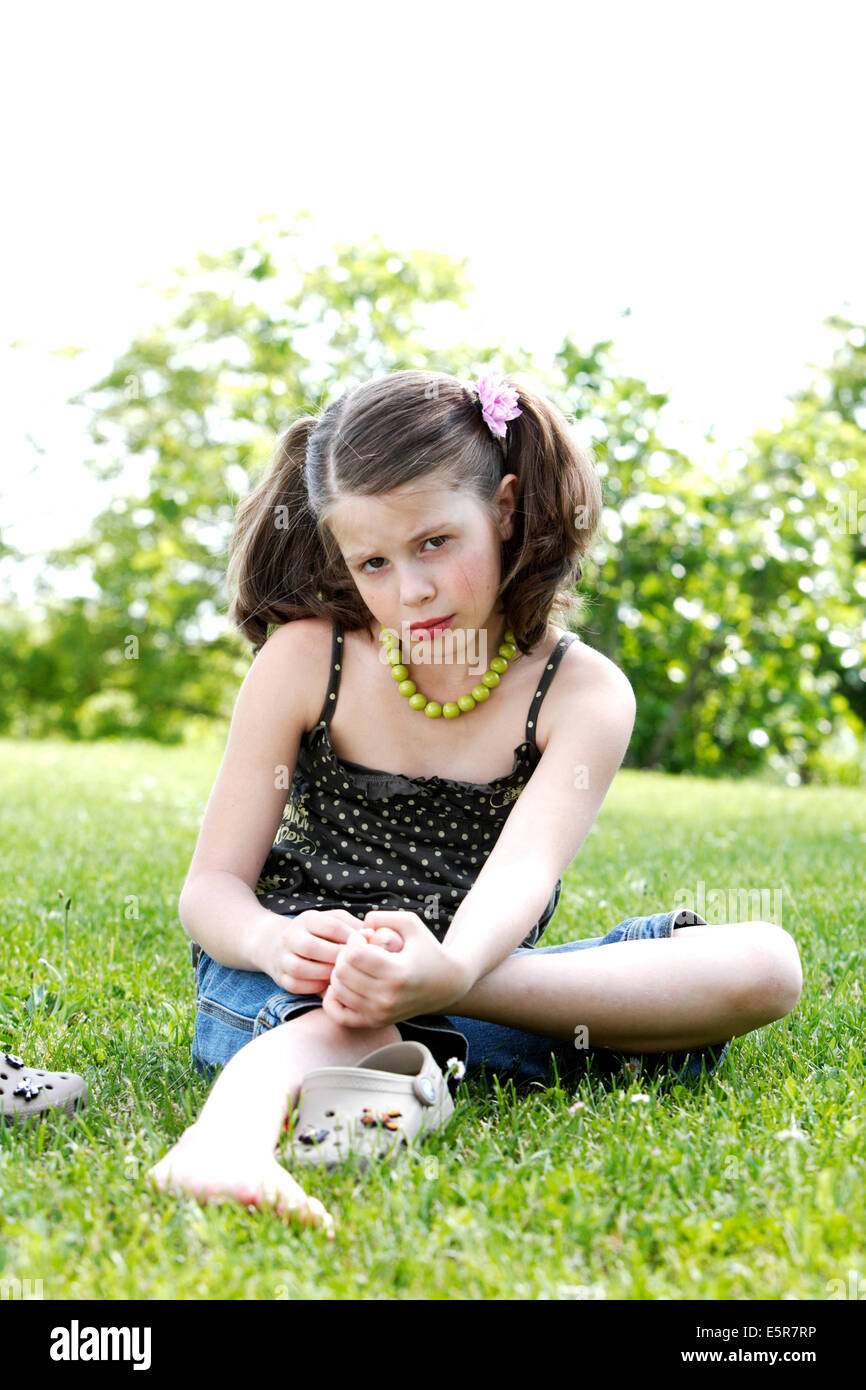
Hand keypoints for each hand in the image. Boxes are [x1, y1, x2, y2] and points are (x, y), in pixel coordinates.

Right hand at [254, 909, 366, 994]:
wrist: (281, 946)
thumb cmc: (320, 934)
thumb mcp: (334, 922)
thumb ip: (354, 927)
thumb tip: (372, 935)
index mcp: (307, 919)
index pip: (331, 926)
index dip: (350, 938)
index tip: (364, 946)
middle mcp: (291, 936)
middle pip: (312, 947)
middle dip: (336, 958)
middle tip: (353, 965)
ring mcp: (283, 958)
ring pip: (301, 968)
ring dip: (324, 974)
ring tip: (341, 976)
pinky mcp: (280, 978)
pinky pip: (296, 985)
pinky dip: (314, 987)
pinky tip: (328, 985)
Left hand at [321, 911, 474, 1028]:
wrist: (447, 985)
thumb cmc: (427, 949)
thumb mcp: (411, 923)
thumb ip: (381, 917)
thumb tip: (358, 926)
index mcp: (398, 973)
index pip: (354, 954)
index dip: (356, 939)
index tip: (368, 936)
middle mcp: (387, 998)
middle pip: (342, 972)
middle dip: (345, 954)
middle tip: (361, 949)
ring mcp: (380, 1014)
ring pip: (337, 990)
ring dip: (341, 971)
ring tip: (358, 964)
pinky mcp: (375, 1022)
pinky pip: (338, 1014)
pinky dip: (334, 998)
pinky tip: (348, 983)